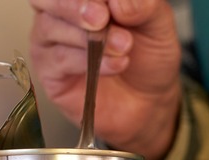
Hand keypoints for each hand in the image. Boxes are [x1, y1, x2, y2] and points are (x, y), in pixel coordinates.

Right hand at [29, 0, 181, 159]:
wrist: (149, 100)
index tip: (113, 3)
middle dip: (76, 6)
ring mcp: (51, 40)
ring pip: (51, 28)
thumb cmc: (147, 57)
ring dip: (89, 37)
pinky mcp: (50, 71)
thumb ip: (143, 6)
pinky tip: (116, 64)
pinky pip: (60, 59)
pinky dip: (89, 61)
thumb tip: (118, 1)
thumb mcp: (157, 24)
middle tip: (103, 17)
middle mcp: (60, 12)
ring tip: (124, 46)